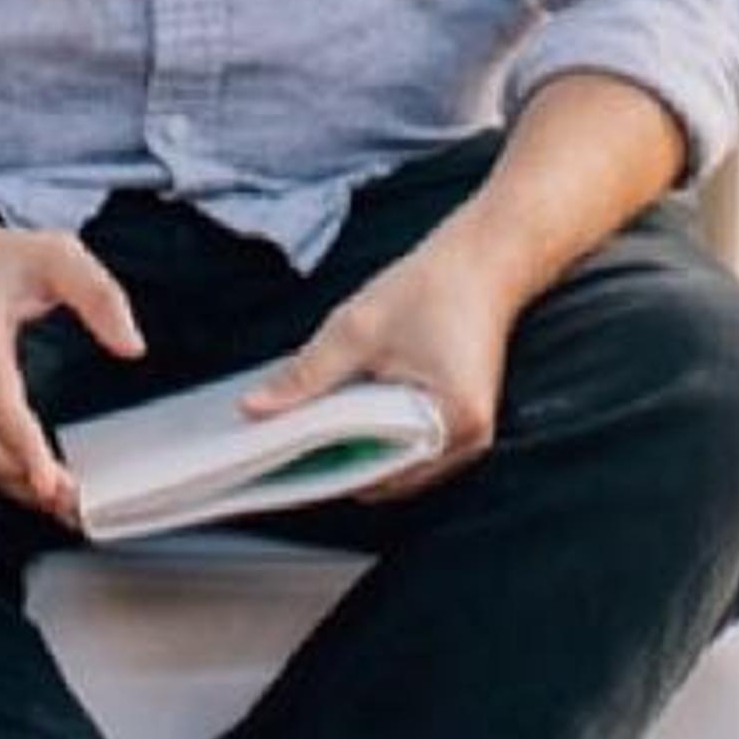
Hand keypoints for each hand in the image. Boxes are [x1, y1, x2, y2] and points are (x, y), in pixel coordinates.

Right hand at [0, 201, 140, 531]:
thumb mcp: (53, 254)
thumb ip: (97, 294)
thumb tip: (132, 346)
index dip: (22, 445)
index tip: (51, 481)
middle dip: (21, 482)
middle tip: (72, 505)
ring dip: (17, 487)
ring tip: (67, 508)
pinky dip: (7, 476)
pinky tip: (43, 489)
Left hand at [245, 219, 525, 497]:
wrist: (484, 262)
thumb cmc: (431, 289)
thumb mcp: (355, 331)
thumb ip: (304, 377)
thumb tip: (254, 410)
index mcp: (452, 421)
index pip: (376, 471)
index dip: (325, 467)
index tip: (282, 461)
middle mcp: (469, 441)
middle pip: (387, 475)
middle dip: (338, 461)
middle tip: (289, 443)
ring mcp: (469, 436)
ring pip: (397, 465)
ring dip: (358, 449)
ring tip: (314, 427)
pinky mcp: (461, 423)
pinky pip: (410, 447)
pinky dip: (378, 437)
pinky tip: (346, 415)